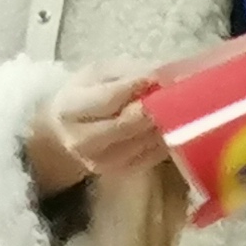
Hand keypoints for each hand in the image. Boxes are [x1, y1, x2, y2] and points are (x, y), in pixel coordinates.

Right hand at [22, 61, 171, 194]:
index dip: (133, 87)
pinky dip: (163, 141)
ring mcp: (99, 162)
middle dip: (150, 110)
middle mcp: (80, 140)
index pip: (106, 99)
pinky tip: (172, 127)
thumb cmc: (89, 93)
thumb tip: (162, 74)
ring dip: (161, 125)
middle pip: (123, 126)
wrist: (70, 129)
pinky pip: (149, 157)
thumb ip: (129, 72)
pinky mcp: (119, 173)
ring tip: (175, 107)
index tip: (156, 75)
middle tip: (172, 95)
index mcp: (69, 108)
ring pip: (139, 143)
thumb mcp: (101, 73)